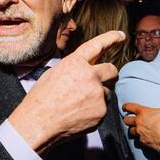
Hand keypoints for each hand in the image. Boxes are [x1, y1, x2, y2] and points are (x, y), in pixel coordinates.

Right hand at [8, 30, 124, 153]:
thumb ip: (73, 68)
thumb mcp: (53, 74)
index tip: (120, 35)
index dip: (111, 38)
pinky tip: (79, 114)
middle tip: (100, 80)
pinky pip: (104, 107)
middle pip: (112, 70)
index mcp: (75, 63)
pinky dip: (95, 110)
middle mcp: (90, 76)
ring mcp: (98, 95)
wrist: (38, 123)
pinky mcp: (101, 112)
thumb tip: (84, 68)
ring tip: (78, 104)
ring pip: (107, 91)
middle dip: (108, 73)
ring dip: (98, 95)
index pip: (97, 45)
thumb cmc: (40, 100)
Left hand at [123, 90, 159, 152]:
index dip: (125, 106)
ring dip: (133, 129)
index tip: (124, 107)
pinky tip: (143, 138)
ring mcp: (140, 133)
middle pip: (127, 120)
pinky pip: (138, 141)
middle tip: (130, 119)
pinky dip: (139, 139)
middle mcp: (139, 123)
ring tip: (136, 129)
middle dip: (127, 119)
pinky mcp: (143, 142)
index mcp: (144, 113)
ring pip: (131, 131)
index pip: (129, 107)